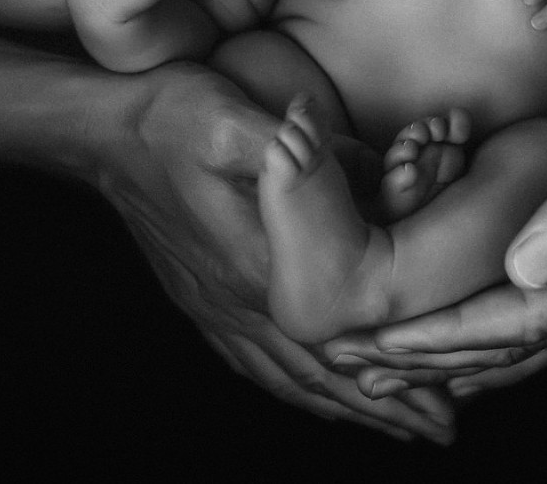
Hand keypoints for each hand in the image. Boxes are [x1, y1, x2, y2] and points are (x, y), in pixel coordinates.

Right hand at [84, 61, 455, 442]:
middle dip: (384, 404)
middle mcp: (239, 300)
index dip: (391, 368)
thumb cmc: (172, 119)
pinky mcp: (201, 299)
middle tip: (441, 428)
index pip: (336, 336)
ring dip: (344, 404)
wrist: (102, 134)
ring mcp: (216, 305)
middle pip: (321, 371)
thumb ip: (298, 149)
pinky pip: (253, 361)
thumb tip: (365, 165)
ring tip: (396, 427)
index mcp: (259, 266)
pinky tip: (311, 395)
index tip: (443, 393)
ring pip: (289, 374)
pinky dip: (292, 386)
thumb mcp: (234, 118)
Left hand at [323, 0, 546, 397]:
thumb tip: (533, 267)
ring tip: (393, 369)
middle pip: (521, 341)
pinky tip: (468, 333)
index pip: (524, 319)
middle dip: (437, 357)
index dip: (448, 336)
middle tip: (355, 366)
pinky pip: (545, 306)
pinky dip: (496, 328)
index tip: (378, 349)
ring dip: (460, 351)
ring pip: (532, 332)